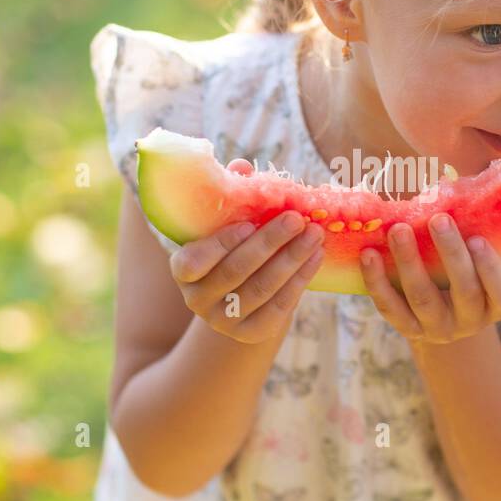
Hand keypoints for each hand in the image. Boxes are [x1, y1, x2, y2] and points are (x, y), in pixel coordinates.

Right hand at [169, 186, 324, 343]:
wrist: (242, 298)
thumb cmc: (233, 248)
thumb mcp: (226, 224)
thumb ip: (231, 196)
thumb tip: (242, 167)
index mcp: (183, 269)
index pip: (192, 262)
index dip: (220, 244)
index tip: (249, 223)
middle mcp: (197, 300)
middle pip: (235, 272)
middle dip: (269, 243)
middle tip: (297, 219)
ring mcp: (223, 321)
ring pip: (262, 289)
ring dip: (292, 259)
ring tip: (315, 234)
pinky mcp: (252, 332)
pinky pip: (279, 306)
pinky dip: (301, 279)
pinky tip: (317, 257)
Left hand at [359, 214, 500, 344]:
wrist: (443, 320)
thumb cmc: (465, 276)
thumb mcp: (477, 264)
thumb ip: (473, 238)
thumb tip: (457, 192)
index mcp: (494, 306)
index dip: (491, 269)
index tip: (478, 239)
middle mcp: (470, 321)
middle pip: (463, 291)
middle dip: (450, 253)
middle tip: (438, 219)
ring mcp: (438, 329)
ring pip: (422, 297)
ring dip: (409, 261)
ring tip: (398, 229)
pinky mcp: (408, 329)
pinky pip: (390, 307)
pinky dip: (377, 280)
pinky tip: (369, 254)